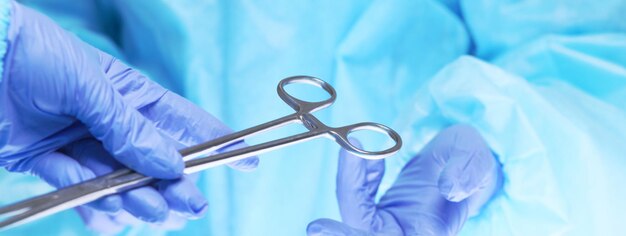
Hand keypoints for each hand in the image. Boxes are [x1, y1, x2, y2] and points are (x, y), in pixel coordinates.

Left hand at [0, 1, 257, 227]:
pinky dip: (90, 205)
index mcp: (133, 97)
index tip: (248, 160)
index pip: (185, 122)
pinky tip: (102, 214)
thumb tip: (172, 166)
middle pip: (157, 164)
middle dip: (174, 188)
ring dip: (134, 202)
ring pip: (122, 185)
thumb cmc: (38, 55)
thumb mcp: (93, 88)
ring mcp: (85, 146)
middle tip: (187, 207)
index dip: (218, 142)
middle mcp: (115, 125)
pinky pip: (79, 192)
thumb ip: (130, 130)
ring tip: (139, 211)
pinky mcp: (52, 165)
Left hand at [308, 125, 501, 234]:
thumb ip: (468, 171)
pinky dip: (354, 175)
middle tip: (316, 227)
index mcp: (429, 233)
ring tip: (355, 148)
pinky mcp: (376, 211)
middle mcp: (405, 233)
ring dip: (348, 185)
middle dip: (340, 235)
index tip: (327, 232)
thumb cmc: (474, 162)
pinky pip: (355, 198)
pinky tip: (361, 153)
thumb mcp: (477, 160)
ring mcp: (389, 224)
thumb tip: (450, 187)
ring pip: (354, 216)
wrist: (466, 160)